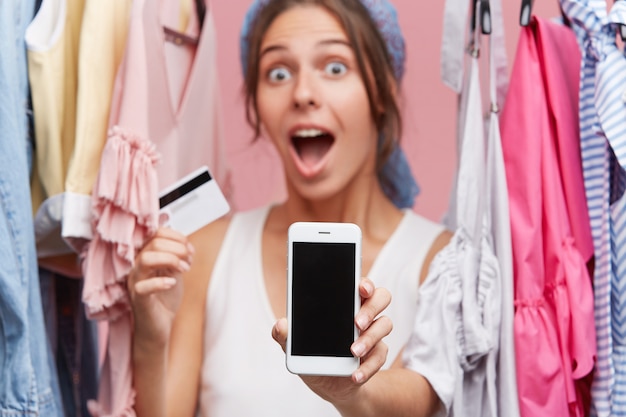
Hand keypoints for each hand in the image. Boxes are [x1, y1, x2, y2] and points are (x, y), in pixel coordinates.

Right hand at [127, 227, 194, 347]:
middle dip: (177, 248)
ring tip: (183, 269)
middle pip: (153, 244)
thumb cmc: (165, 299)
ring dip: (170, 260)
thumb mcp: (174, 272)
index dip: (176, 237)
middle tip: (189, 260)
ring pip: (146, 259)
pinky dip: (160, 282)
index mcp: (146, 256)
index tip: (189, 248)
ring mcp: (136, 282)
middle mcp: (138, 266)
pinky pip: (143, 287)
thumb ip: (177, 257)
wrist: (160, 326)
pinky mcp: (138, 299)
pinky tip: (172, 283)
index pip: (156, 234)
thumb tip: (186, 245)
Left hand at [272, 277, 391, 404]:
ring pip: (385, 324)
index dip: (364, 283)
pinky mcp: (377, 354)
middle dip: (371, 308)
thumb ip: (286, 335)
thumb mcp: (295, 347)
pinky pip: (381, 355)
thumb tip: (280, 325)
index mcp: (344, 302)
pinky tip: (354, 374)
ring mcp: (372, 333)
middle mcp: (362, 313)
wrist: (330, 384)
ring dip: (370, 338)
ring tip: (353, 351)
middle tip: (357, 323)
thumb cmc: (314, 356)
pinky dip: (368, 366)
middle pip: (381, 297)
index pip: (360, 284)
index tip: (360, 288)